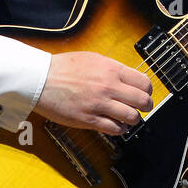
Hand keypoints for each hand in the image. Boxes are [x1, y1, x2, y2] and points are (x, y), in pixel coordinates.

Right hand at [35, 51, 152, 134]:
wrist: (40, 79)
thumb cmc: (64, 68)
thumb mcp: (94, 59)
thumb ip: (113, 69)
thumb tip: (129, 78)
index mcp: (111, 69)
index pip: (144, 82)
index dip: (147, 91)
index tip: (145, 94)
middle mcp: (108, 86)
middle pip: (142, 101)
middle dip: (146, 106)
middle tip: (142, 108)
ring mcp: (99, 104)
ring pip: (132, 117)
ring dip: (133, 119)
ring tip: (128, 118)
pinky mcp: (88, 119)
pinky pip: (114, 129)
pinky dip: (120, 129)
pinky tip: (116, 125)